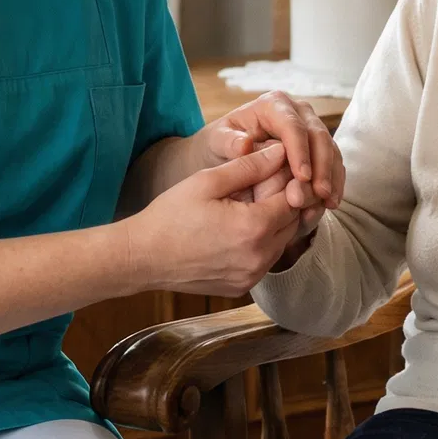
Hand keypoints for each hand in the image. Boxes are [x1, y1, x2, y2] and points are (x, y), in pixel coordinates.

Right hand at [122, 143, 306, 294]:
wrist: (143, 257)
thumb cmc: (171, 215)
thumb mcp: (209, 181)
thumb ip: (250, 165)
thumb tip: (282, 151)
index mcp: (254, 228)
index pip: (294, 198)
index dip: (288, 179)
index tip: (273, 169)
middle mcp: (260, 258)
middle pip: (293, 222)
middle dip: (284, 201)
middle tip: (260, 185)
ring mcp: (251, 276)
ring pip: (282, 242)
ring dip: (274, 223)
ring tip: (247, 205)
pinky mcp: (242, 287)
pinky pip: (265, 261)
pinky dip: (261, 243)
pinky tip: (237, 229)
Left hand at [202, 91, 344, 213]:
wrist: (227, 151)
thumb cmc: (222, 144)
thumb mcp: (217, 141)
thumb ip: (228, 141)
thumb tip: (245, 144)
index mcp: (273, 104)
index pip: (292, 126)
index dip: (300, 151)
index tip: (302, 177)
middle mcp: (297, 112)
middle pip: (318, 135)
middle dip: (322, 166)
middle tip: (320, 193)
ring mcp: (311, 128)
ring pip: (331, 149)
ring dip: (332, 177)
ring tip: (328, 202)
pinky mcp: (319, 147)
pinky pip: (334, 162)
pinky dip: (335, 182)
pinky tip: (330, 203)